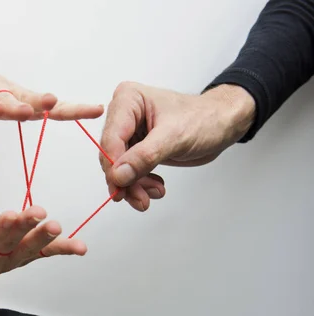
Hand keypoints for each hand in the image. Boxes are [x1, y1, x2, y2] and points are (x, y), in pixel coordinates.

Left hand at [0, 38, 103, 126]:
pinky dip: (71, 109)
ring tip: (88, 110)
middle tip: (46, 105)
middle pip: (16, 100)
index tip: (17, 113)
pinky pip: (51, 108)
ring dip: (61, 107)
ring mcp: (16, 95)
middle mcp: (0, 91)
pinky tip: (94, 110)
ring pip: (40, 102)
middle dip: (31, 104)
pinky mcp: (28, 100)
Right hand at [0, 202, 86, 289]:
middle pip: (14, 245)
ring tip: (58, 227)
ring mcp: (13, 260)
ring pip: (32, 249)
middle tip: (41, 216)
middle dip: (27, 230)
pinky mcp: (25, 255)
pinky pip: (46, 253)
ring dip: (47, 239)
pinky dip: (63, 249)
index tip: (12, 214)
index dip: (1, 230)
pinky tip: (81, 247)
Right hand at [99, 82, 255, 210]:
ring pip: (119, 168)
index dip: (113, 166)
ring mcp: (130, 132)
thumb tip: (118, 174)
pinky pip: (129, 172)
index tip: (121, 188)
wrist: (222, 124)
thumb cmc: (204, 119)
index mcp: (128, 100)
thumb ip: (144, 156)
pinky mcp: (137, 148)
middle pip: (112, 155)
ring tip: (151, 195)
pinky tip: (154, 187)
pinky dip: (140, 184)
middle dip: (125, 180)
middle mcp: (124, 115)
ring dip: (133, 186)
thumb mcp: (175, 137)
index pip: (110, 138)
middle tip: (139, 198)